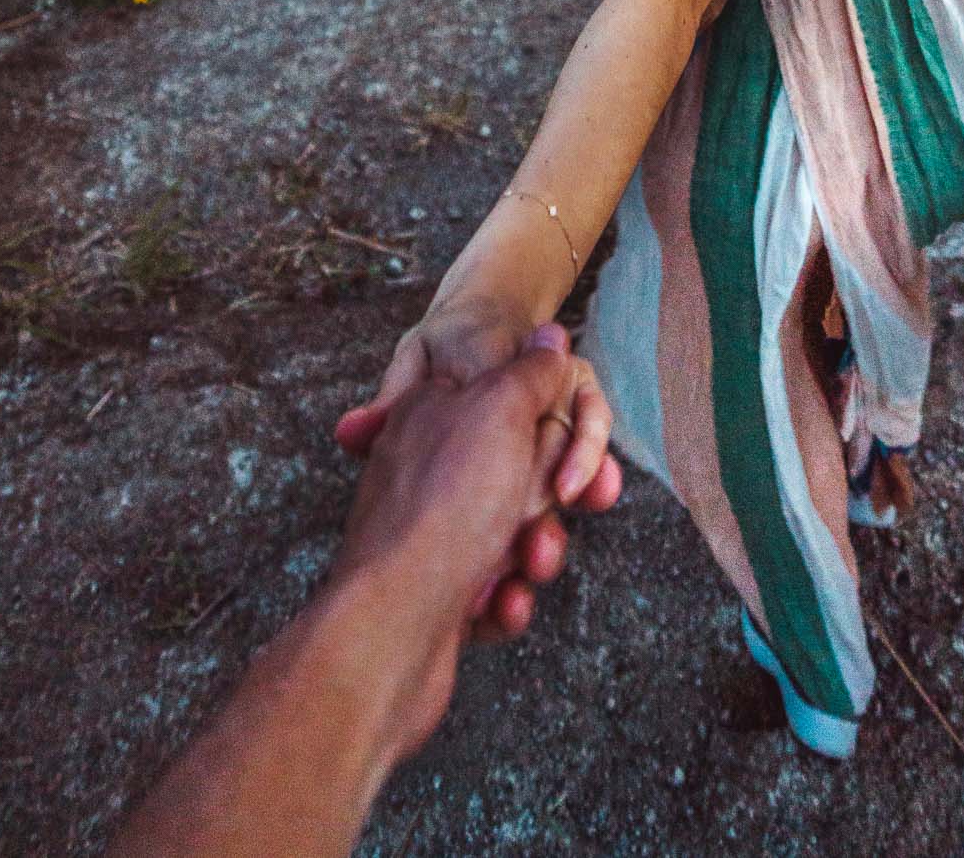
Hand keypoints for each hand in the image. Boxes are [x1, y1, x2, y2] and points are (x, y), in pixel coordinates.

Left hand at [331, 327, 622, 751]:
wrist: (389, 627)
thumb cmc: (445, 505)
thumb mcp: (497, 408)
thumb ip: (530, 371)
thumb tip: (551, 337)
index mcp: (438, 412)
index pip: (519, 405)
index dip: (561, 438)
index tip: (574, 472)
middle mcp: (431, 468)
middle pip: (524, 476)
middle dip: (550, 505)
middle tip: (549, 522)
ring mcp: (433, 534)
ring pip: (514, 535)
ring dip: (534, 553)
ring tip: (525, 567)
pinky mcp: (438, 594)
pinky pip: (493, 588)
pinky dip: (505, 599)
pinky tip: (500, 604)